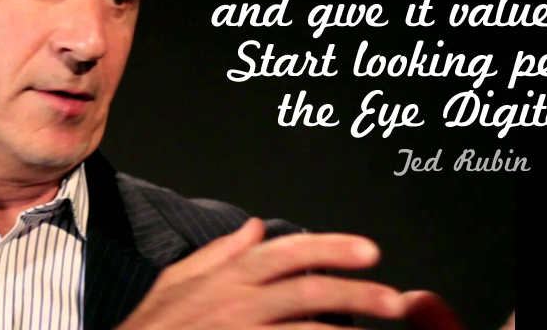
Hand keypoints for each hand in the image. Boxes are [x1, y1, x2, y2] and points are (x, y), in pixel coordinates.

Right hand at [115, 217, 466, 329]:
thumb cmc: (151, 329)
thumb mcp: (177, 282)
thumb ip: (219, 252)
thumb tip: (254, 226)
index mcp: (226, 278)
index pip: (286, 252)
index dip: (330, 248)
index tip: (368, 251)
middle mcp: (235, 304)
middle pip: (306, 290)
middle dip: (355, 292)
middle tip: (395, 298)